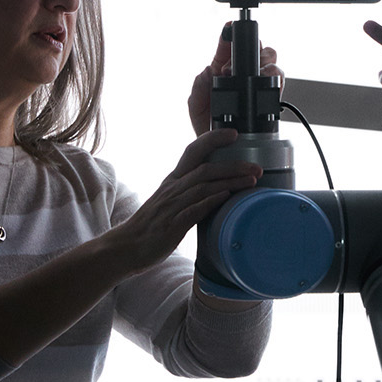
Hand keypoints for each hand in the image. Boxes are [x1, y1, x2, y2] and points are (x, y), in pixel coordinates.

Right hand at [114, 128, 261, 273]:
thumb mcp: (169, 200)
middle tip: (256, 167)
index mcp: (173, 180)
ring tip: (251, 181)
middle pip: (206, 168)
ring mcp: (172, 206)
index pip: (193, 151)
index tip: (234, 134)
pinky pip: (193, 209)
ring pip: (204, 186)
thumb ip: (190, 191)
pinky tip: (225, 197)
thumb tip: (218, 188)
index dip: (213, 139)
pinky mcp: (172, 225)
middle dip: (233, 165)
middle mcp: (173, 188)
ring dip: (230, 182)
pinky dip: (210, 201)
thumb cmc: (151, 225)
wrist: (125, 247)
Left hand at [188, 23, 281, 134]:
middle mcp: (244, 75)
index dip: (229, 34)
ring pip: (271, 61)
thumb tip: (207, 71)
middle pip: (256, 48)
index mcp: (223, 71)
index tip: (229, 27)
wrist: (222, 151)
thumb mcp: (196, 107)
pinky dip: (275, 79)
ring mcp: (259, 85)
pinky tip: (266, 84)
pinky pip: (280, 81)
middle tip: (233, 68)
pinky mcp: (270, 97)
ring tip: (251, 76)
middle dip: (251, 50)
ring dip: (264, 63)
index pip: (228, 46)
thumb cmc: (209, 127)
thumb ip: (198, 88)